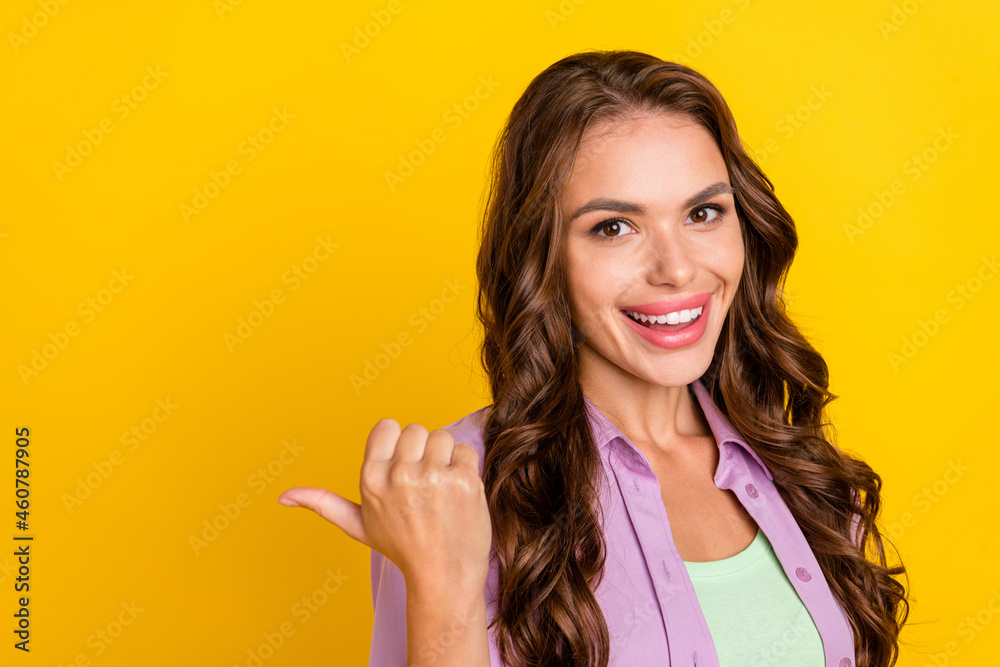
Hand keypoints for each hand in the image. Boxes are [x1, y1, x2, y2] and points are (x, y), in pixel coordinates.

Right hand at [278, 419, 491, 589]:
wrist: (444, 575)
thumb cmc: (402, 548)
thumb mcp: (358, 525)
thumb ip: (323, 504)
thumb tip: (282, 497)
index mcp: (371, 479)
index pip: (387, 426)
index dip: (397, 445)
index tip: (402, 468)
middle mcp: (400, 474)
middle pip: (417, 429)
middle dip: (422, 452)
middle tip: (424, 485)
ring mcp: (434, 476)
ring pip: (443, 436)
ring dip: (446, 458)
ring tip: (441, 490)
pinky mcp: (465, 480)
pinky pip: (467, 450)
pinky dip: (466, 468)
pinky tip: (459, 494)